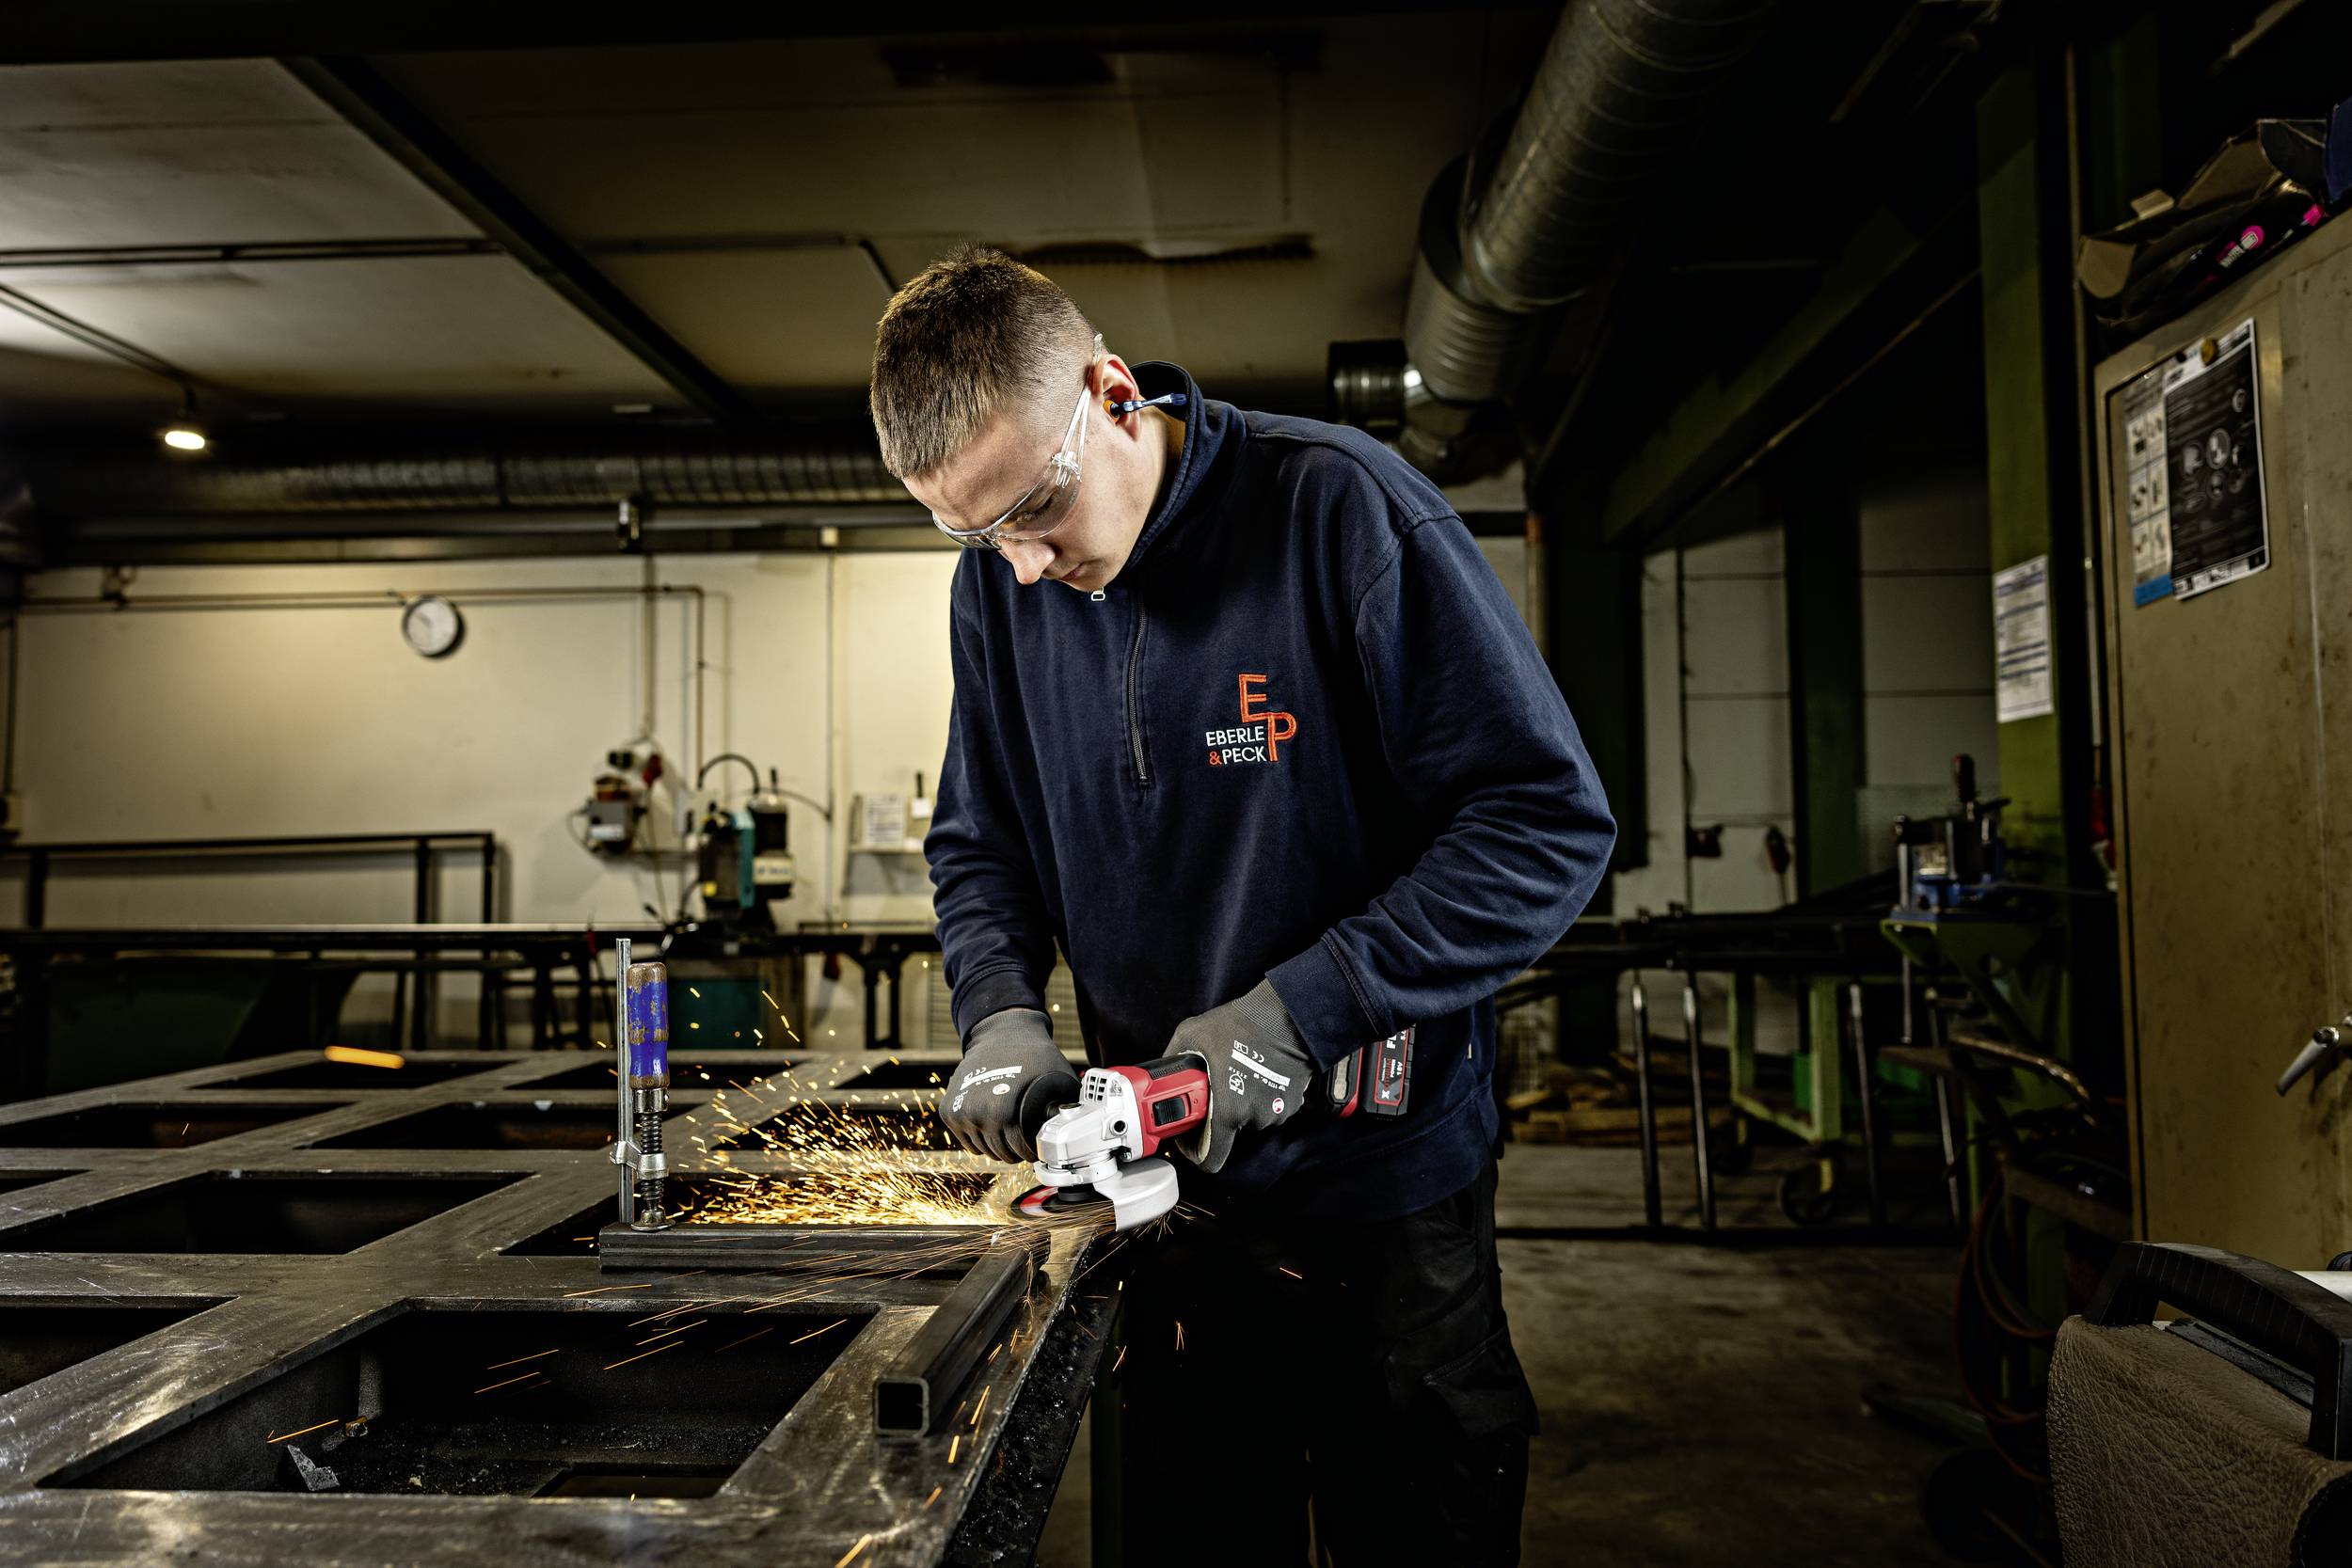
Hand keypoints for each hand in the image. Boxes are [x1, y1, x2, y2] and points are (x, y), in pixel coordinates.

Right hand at [939, 1008, 1079, 1161]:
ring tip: (1009, 1121)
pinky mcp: (949, 1111)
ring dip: (997, 1142)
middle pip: (1002, 1154)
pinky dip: (980, 1135)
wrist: (1001, 1034)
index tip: (1037, 1137)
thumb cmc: (1033, 1056)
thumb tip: (1079, 1128)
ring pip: (983, 1150)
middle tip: (1023, 1129)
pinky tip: (992, 1119)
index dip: (1033, 1147)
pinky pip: (968, 1141)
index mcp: (1004, 1112)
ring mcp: (961, 1114)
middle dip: (1015, 1147)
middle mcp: (978, 1115)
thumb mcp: (1059, 1081)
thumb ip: (1065, 1109)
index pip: (1021, 1152)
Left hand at [1170, 980, 1315, 1173]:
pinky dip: (1262, 1096)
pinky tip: (1258, 1072)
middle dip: (1220, 1114)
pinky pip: (1269, 1107)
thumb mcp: (1191, 1035)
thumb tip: (1161, 1072)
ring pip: (1250, 1118)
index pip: (1212, 1159)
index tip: (1192, 1136)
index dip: (1197, 1151)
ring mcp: (1276, 1111)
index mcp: (1229, 1109)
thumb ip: (1173, 1058)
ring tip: (1239, 1074)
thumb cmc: (1240, 1024)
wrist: (1285, 1014)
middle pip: (1230, 1130)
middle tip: (1218, 1086)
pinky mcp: (1292, 1102)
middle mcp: (1255, 1117)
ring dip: (1242, 1103)